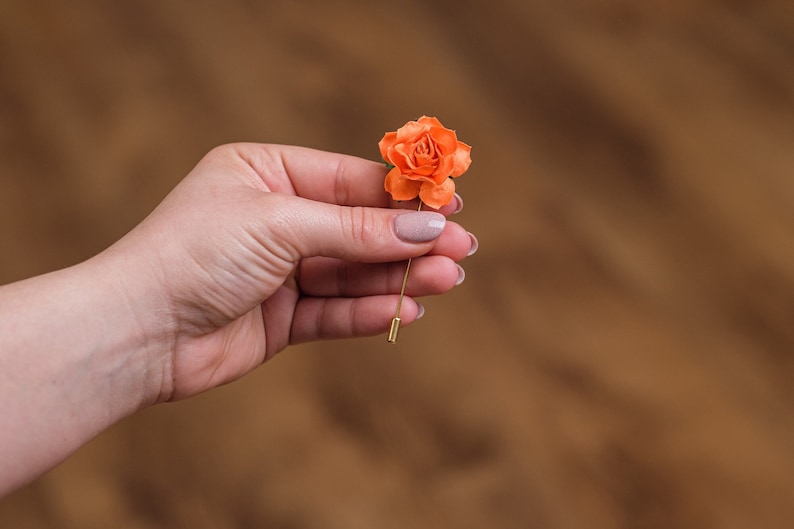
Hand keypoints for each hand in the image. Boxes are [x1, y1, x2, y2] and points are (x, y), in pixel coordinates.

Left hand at [106, 144, 474, 400]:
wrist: (136, 331)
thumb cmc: (193, 254)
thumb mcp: (280, 224)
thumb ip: (356, 229)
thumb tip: (425, 228)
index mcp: (267, 173)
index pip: (351, 180)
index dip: (403, 196)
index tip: (451, 205)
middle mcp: (276, 219)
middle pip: (359, 228)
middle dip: (409, 240)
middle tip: (463, 250)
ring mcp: (279, 271)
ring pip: (353, 272)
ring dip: (399, 276)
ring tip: (447, 280)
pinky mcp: (281, 318)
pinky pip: (334, 312)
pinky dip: (369, 311)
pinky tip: (406, 309)